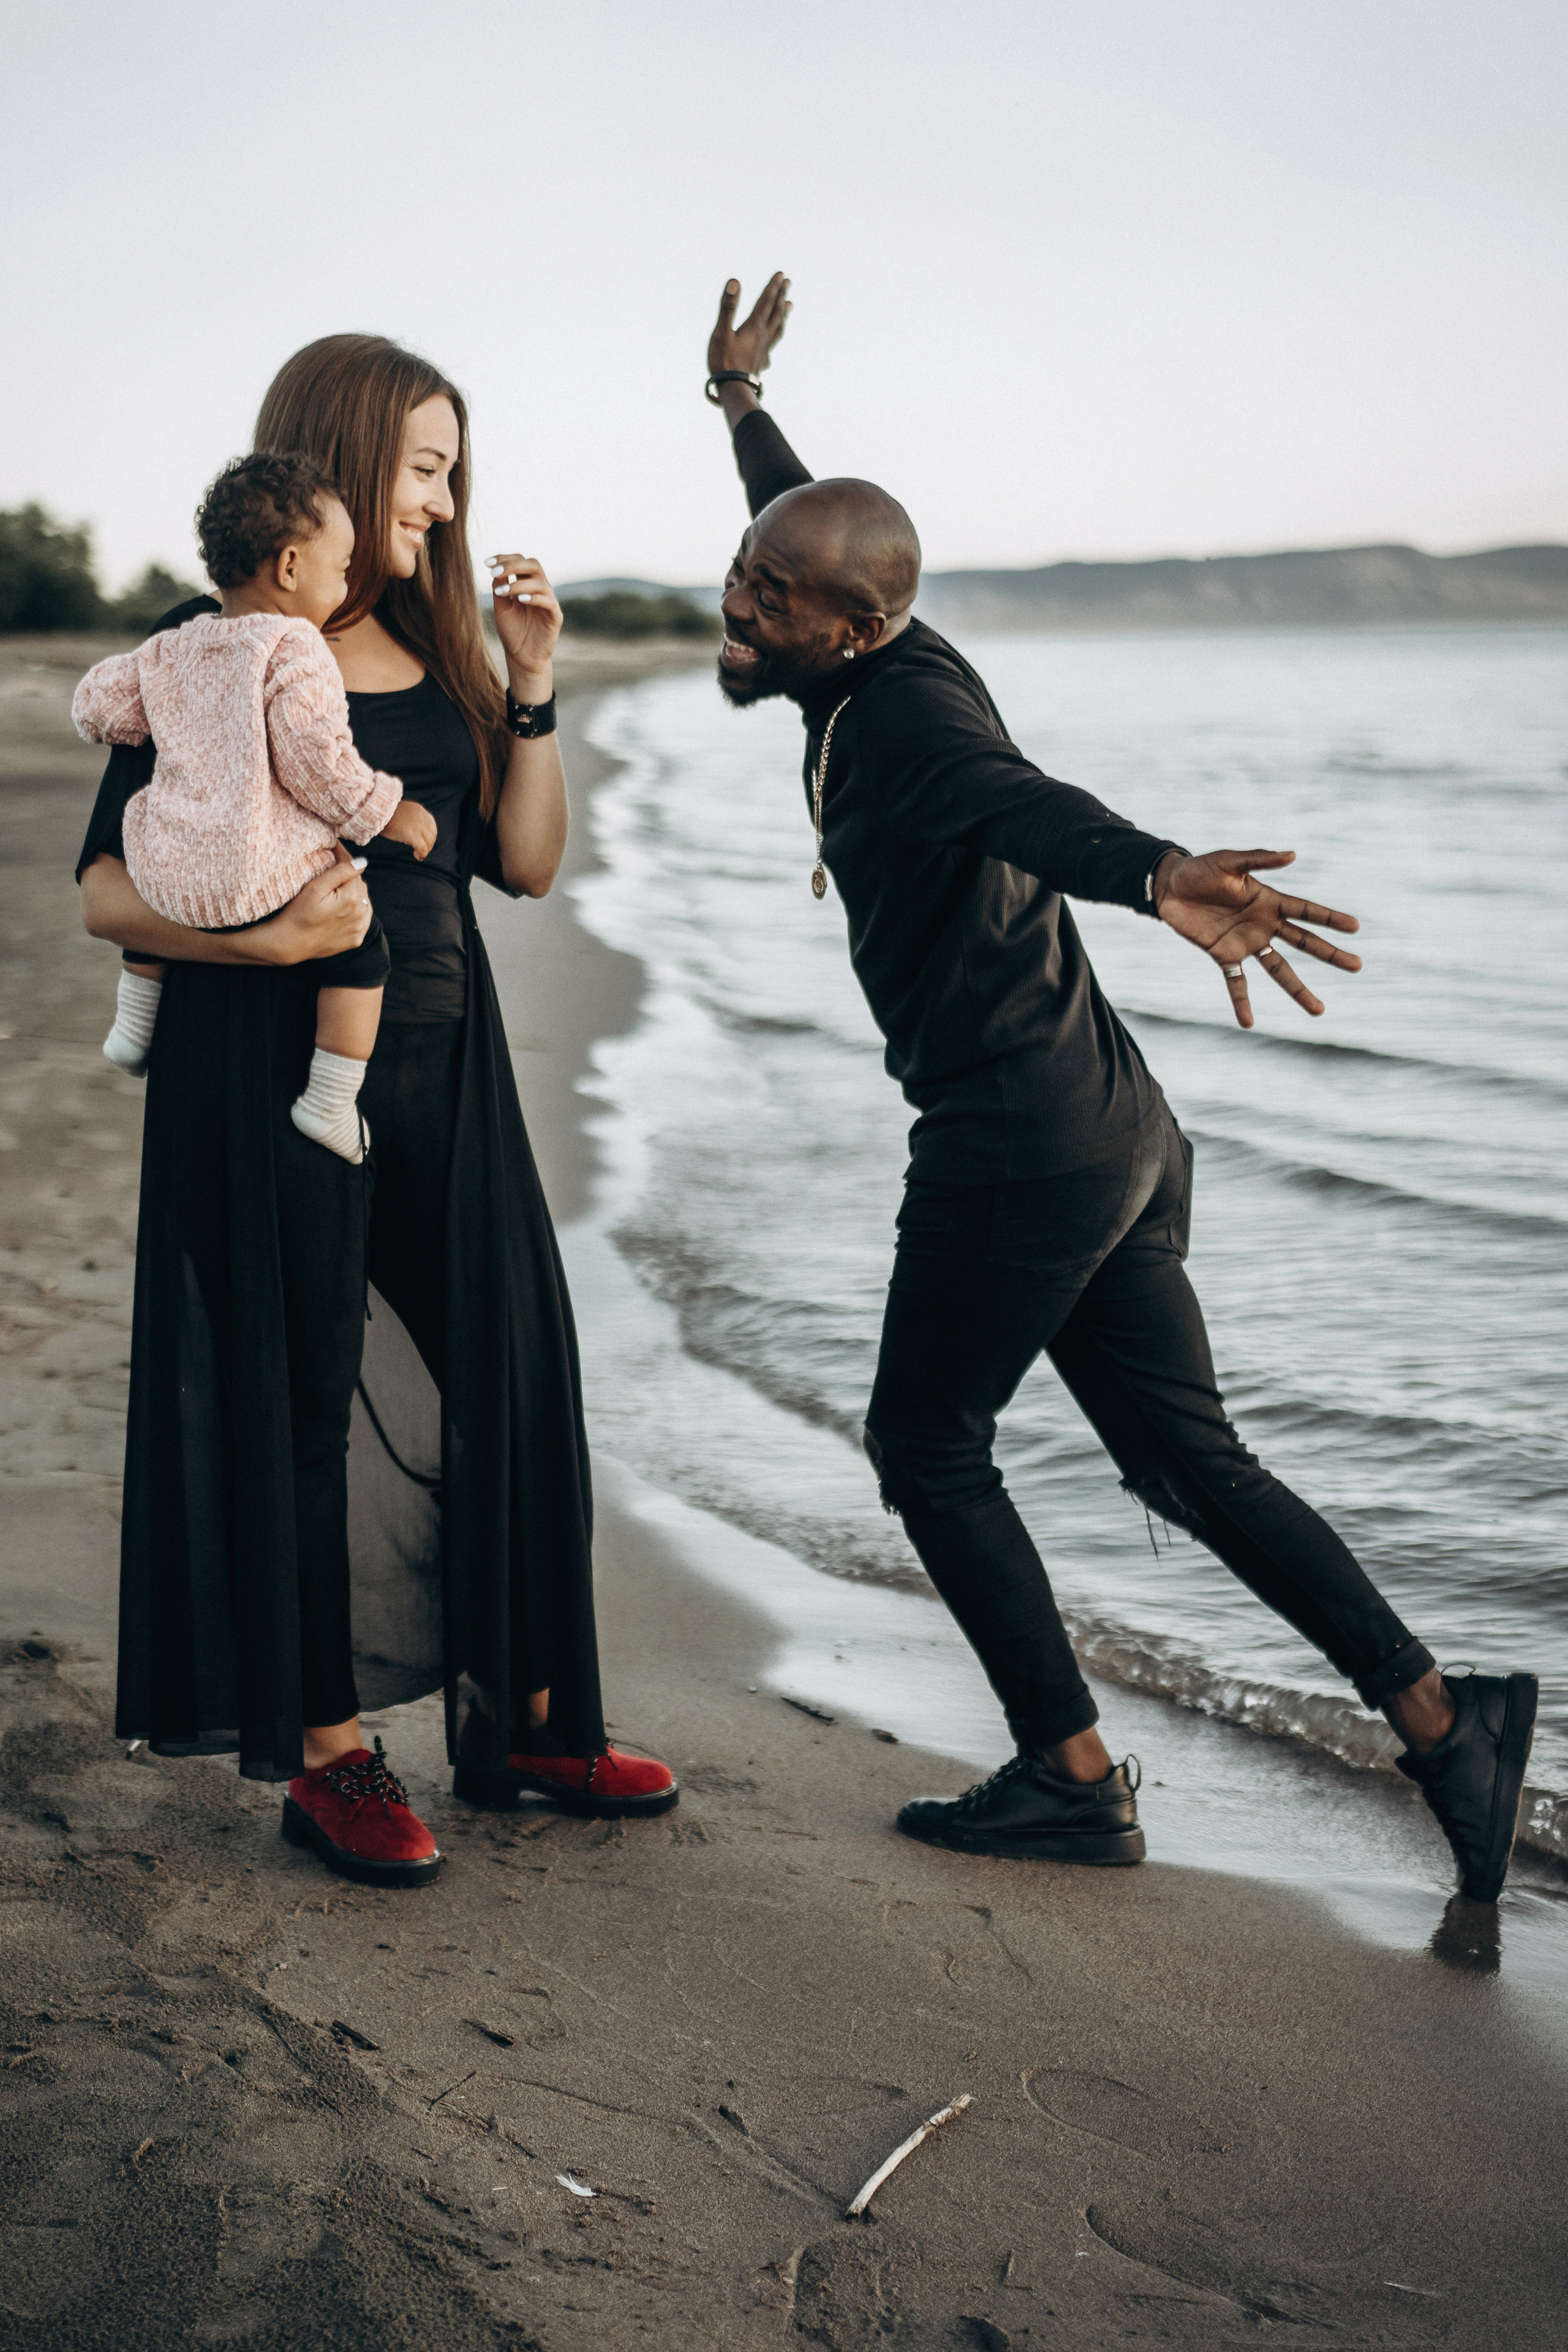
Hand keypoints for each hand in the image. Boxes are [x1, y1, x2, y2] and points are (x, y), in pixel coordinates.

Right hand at [255, 844, 372, 964]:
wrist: (289, 944)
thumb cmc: (298, 913)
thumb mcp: (315, 888)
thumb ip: (340, 872)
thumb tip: (362, 861)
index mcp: (352, 898)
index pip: (354, 870)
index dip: (344, 857)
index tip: (336, 847)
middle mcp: (361, 914)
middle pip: (360, 885)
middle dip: (350, 875)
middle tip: (335, 866)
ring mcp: (359, 929)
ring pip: (364, 902)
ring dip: (356, 893)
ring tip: (341, 887)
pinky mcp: (355, 940)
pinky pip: (363, 920)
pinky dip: (358, 911)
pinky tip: (347, 907)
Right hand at [379, 798, 436, 859]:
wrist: (375, 811)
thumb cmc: (382, 814)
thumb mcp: (399, 812)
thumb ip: (408, 819)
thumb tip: (410, 831)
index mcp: (418, 809)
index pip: (431, 824)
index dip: (429, 835)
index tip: (423, 841)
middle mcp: (421, 817)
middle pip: (432, 834)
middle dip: (428, 844)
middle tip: (420, 850)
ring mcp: (417, 825)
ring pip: (429, 842)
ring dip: (425, 850)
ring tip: (418, 854)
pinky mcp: (411, 834)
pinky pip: (422, 848)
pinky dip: (422, 854)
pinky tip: (417, 857)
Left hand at [487, 553, 560, 694]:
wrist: (522, 657)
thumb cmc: (512, 631)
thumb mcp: (501, 608)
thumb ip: (499, 588)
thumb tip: (496, 571)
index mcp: (526, 583)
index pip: (520, 561)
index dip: (504, 558)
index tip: (486, 563)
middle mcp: (539, 589)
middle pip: (533, 564)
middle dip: (512, 565)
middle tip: (494, 572)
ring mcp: (549, 601)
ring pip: (540, 582)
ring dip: (519, 583)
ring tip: (502, 591)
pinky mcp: (555, 616)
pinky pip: (549, 601)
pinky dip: (534, 597)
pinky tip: (520, 600)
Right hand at [709, 273, 791, 388]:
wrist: (734, 390)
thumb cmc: (724, 362)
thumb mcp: (721, 332)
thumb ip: (728, 307)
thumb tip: (734, 281)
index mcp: (755, 326)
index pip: (766, 301)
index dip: (773, 286)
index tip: (781, 274)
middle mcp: (763, 336)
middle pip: (776, 312)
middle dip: (781, 296)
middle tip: (788, 283)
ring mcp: (764, 350)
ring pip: (778, 328)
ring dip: (783, 315)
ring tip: (790, 306)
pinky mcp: (761, 362)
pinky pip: (772, 346)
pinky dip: (776, 338)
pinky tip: (773, 343)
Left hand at [1152, 848, 1361, 1027]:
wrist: (1169, 888)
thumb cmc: (1200, 869)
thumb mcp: (1228, 861)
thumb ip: (1258, 859)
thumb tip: (1292, 855)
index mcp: (1269, 901)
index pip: (1306, 911)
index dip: (1330, 918)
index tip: (1355, 927)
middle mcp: (1264, 925)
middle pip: (1304, 942)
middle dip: (1330, 954)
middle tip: (1357, 966)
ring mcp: (1246, 943)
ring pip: (1279, 970)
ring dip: (1298, 990)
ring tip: (1318, 1011)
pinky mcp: (1224, 956)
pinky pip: (1236, 983)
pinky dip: (1242, 1002)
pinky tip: (1249, 1022)